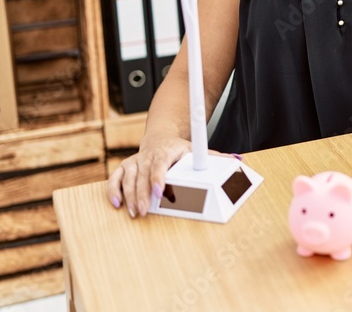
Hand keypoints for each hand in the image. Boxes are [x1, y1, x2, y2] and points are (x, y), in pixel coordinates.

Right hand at [105, 135, 240, 217]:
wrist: (160, 139)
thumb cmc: (180, 151)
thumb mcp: (196, 151)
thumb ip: (215, 158)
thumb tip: (238, 161)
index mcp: (168, 150)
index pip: (161, 164)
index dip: (158, 178)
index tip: (160, 192)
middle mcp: (149, 155)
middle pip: (143, 175)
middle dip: (142, 195)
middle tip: (144, 212)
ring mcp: (136, 160)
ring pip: (128, 178)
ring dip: (129, 196)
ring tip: (134, 212)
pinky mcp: (126, 166)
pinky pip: (115, 178)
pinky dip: (114, 191)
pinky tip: (117, 204)